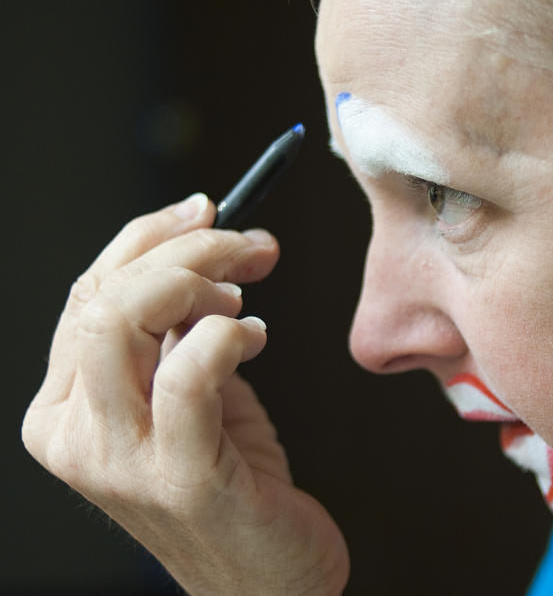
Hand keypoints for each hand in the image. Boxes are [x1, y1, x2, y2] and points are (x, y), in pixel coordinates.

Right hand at [22, 194, 348, 594]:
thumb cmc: (233, 480)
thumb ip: (175, 333)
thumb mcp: (191, 394)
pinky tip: (256, 336)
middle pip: (102, 297)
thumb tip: (199, 244)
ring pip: (124, 320)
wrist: (269, 579)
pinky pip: (190, 372)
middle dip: (185, 248)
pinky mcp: (177, 477)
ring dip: (201, 279)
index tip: (209, 209)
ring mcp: (118, 460)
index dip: (150, 236)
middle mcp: (74, 434)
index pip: (89, 293)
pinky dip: (231, 333)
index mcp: (66, 409)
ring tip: (248, 295)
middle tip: (250, 247)